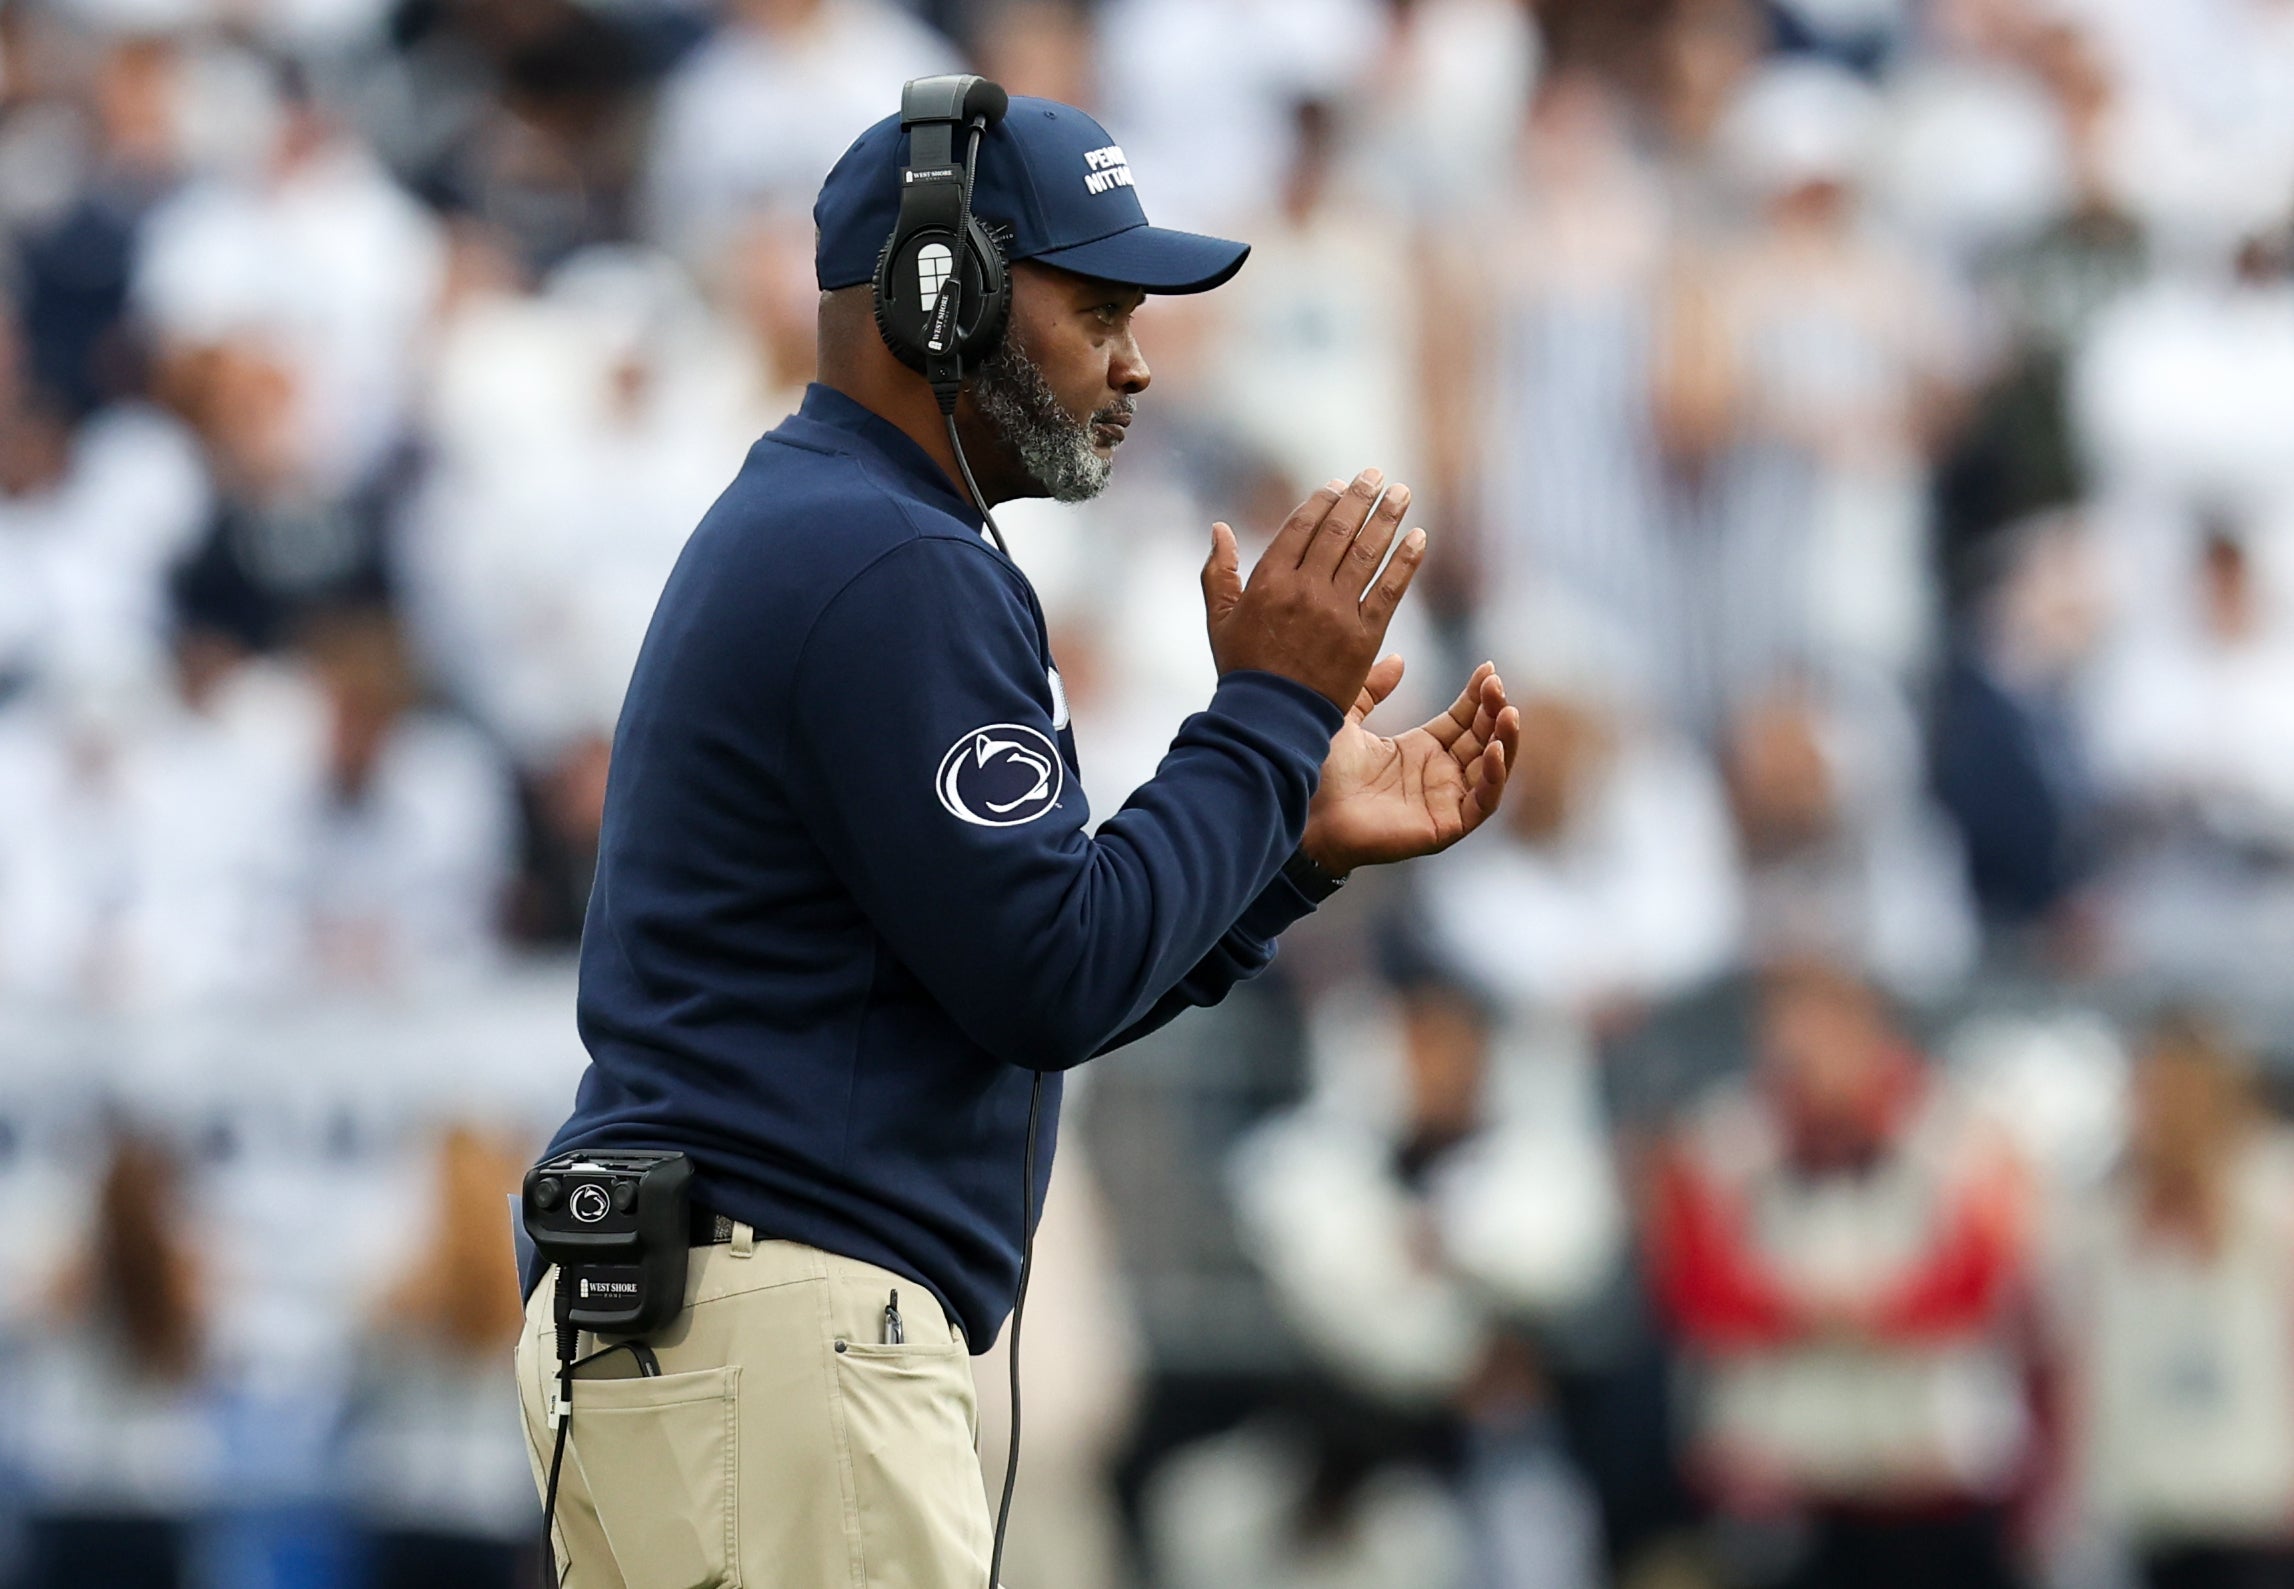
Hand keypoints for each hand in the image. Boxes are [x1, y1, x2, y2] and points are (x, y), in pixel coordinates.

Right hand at [1200, 469, 1424, 708]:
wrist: (1272, 720)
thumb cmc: (1243, 671)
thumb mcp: (1220, 619)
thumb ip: (1218, 572)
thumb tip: (1220, 528)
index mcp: (1269, 581)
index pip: (1302, 526)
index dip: (1324, 500)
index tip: (1340, 483)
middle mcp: (1305, 590)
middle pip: (1339, 531)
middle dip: (1360, 498)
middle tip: (1377, 475)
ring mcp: (1337, 612)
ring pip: (1367, 553)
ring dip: (1388, 518)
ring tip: (1402, 493)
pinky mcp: (1364, 637)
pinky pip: (1389, 590)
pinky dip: (1406, 561)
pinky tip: (1419, 538)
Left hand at [1300, 658, 1520, 874]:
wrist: (1302, 807)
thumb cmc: (1317, 770)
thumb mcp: (1347, 717)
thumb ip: (1372, 689)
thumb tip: (1398, 659)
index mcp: (1418, 751)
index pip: (1462, 720)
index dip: (1477, 696)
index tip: (1488, 668)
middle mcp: (1436, 776)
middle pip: (1481, 740)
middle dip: (1493, 711)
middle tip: (1496, 685)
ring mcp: (1442, 802)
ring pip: (1491, 770)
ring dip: (1504, 741)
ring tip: (1507, 712)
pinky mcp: (1444, 827)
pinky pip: (1482, 803)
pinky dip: (1493, 777)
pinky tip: (1493, 750)